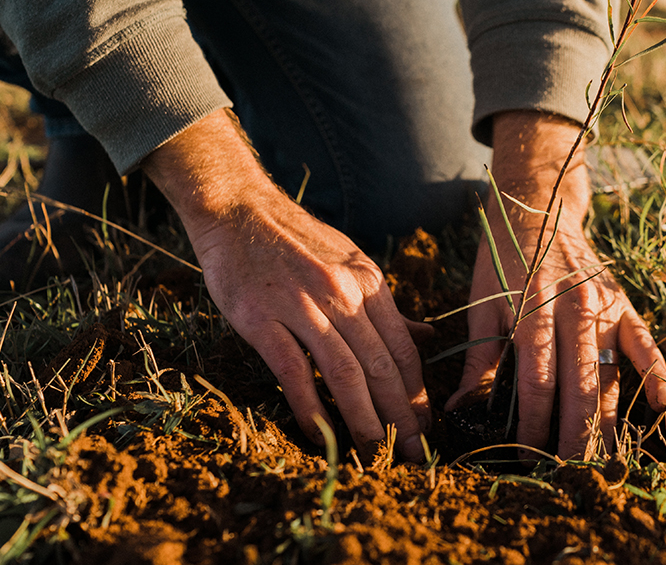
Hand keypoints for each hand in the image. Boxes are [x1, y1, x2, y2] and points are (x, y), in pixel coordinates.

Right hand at [142, 110, 430, 459]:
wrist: (239, 209)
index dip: (417, 393)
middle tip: (412, 456)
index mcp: (368, 282)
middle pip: (381, 367)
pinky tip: (322, 435)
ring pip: (345, 374)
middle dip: (402, 417)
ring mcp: (301, 305)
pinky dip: (310, 407)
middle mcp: (342, 293)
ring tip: (377, 455)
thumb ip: (385, 304)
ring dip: (365, 421)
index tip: (424, 427)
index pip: (404, 348)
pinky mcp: (261, 318)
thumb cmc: (297, 240)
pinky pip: (293, 371)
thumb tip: (426, 335)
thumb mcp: (351, 262)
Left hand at [448, 111, 665, 458]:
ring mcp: (604, 304)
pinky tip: (662, 408)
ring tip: (604, 459)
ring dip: (608, 419)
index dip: (533, 423)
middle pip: (579, 384)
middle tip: (568, 474)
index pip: (536, 379)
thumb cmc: (501, 257)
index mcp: (532, 308)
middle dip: (574, 434)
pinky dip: (657, 375)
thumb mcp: (481, 303)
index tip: (526, 455)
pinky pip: (646, 343)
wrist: (538, 203)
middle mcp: (574, 307)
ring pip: (612, 372)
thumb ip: (479, 359)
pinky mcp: (623, 302)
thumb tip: (460, 410)